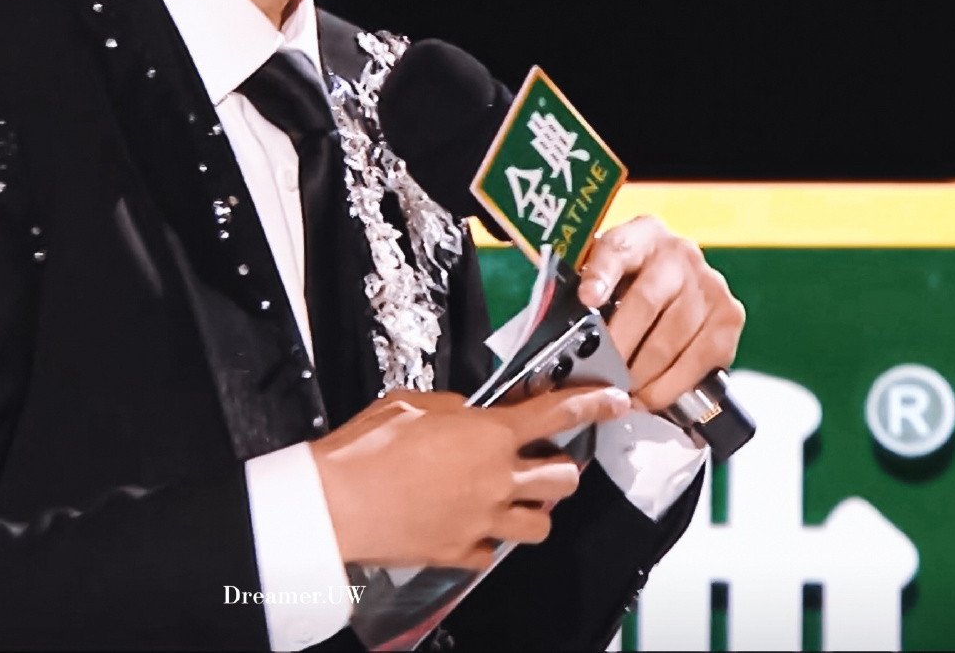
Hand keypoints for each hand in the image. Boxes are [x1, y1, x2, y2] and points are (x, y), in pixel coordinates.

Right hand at [310, 382, 630, 571]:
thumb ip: (452, 408)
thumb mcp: (412, 403)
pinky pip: (492, 550)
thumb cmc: (368, 448)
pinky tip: (468, 524)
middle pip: (562, 479)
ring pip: (540, 524)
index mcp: (487, 434)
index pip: (556, 413)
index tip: (616, 402)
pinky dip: (488, 538)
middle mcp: (495, 479)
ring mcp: (483, 522)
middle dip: (561, 468)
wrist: (339, 503)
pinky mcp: (463, 553)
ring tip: (512, 498)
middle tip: (545, 461)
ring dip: (533, 509)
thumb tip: (465, 415)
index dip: (592, 404)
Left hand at [576, 217, 744, 414]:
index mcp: (643, 234)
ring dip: (642, 374)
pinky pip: (699, 361)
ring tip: (623, 392)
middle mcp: (680, 253)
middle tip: (601, 374)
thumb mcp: (609, 273)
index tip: (586, 299)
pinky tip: (650, 396)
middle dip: (619, 346)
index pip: (618, 248)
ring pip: (671, 338)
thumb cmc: (634, 284)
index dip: (601, 274)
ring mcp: (709, 284)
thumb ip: (589, 290)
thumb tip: (558, 323)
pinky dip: (670, 386)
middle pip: (645, 301)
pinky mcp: (729, 317)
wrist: (682, 285)